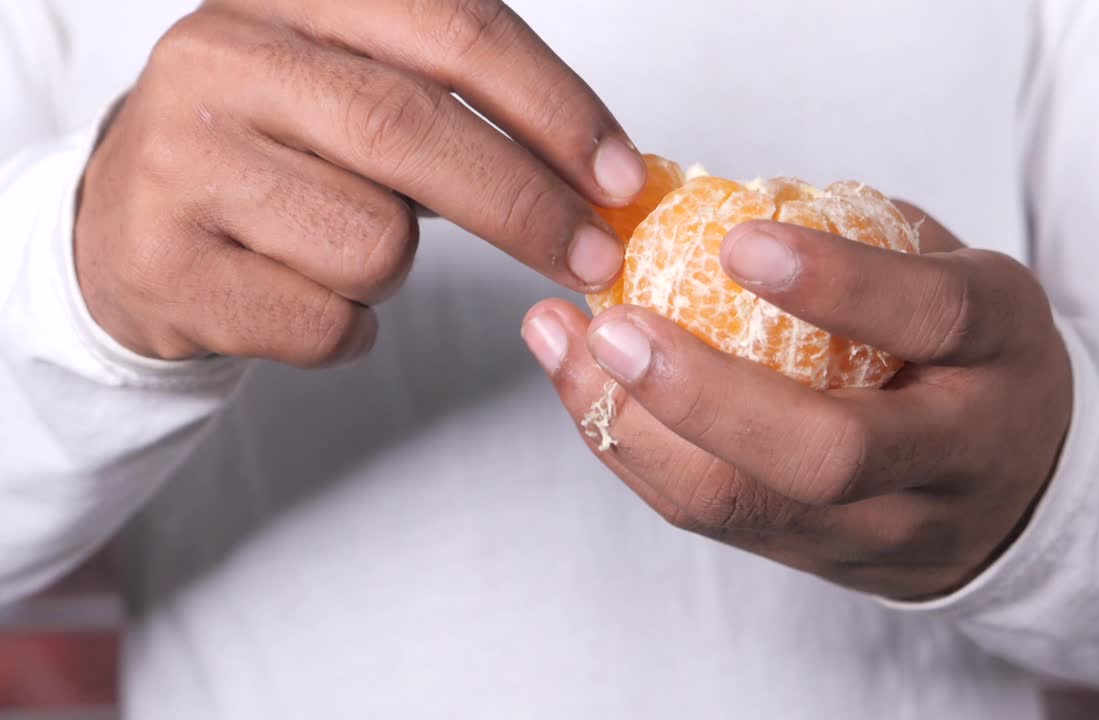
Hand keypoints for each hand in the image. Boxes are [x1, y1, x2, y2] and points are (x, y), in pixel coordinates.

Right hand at [76, 0, 644, 365]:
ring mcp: (177, 158)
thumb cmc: (276, 153)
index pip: (454, 27)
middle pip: (412, 130)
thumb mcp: (355, 86)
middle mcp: (220, 55)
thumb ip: (462, 102)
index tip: (621, 176)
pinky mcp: (161, 261)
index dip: (555, 106)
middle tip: (591, 256)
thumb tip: (605, 175)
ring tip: (345, 247)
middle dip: (525, 205)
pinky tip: (301, 294)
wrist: (125, 225)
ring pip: (372, 240)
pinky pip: (322, 321)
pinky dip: (346, 328)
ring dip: (396, 267)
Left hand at [522, 206, 1071, 599]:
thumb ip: (858, 238)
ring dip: (635, 428)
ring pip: (746, 507)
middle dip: (704, 395)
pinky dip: (634, 449)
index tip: (738, 240)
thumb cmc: (970, 356)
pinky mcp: (818, 562)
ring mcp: (884, 529)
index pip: (933, 318)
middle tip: (614, 326)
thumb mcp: (953, 275)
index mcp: (1000, 353)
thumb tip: (706, 196)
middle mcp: (952, 457)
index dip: (838, 283)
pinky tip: (584, 387)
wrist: (1022, 493)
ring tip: (564, 344)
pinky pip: (710, 517)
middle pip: (828, 456)